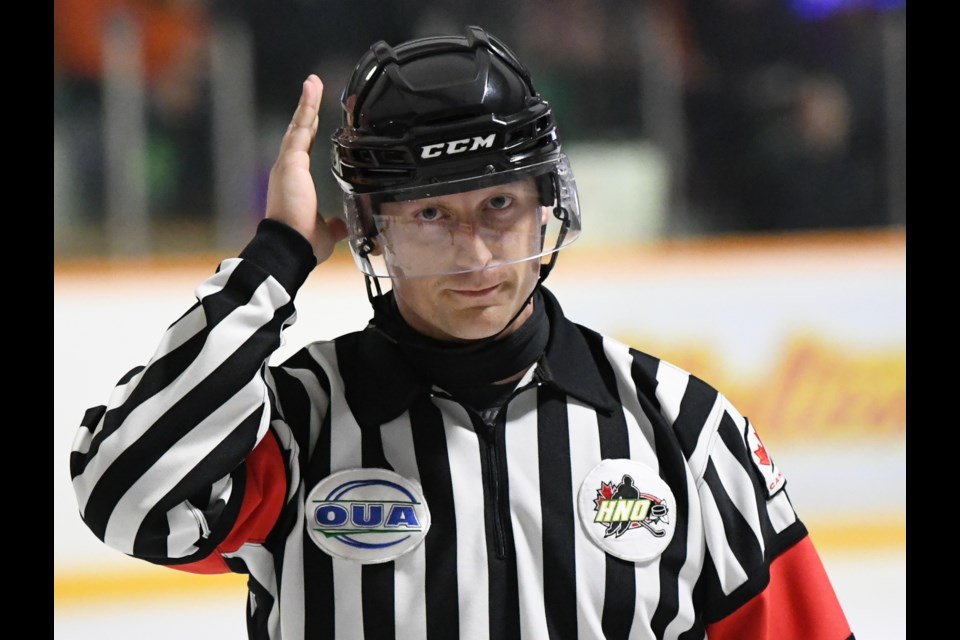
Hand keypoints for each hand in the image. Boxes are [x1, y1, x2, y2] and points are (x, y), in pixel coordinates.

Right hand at [266, 74, 347, 262]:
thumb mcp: (326, 232)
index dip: (312, 130)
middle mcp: (288, 170)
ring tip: (313, 82)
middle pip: (299, 132)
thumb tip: (341, 225)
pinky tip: (312, 90)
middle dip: (308, 110)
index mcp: (296, 183)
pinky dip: (306, 108)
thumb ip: (334, 224)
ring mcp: (287, 164)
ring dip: (307, 103)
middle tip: (313, 87)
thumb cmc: (303, 244)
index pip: (305, 149)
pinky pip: (300, 129)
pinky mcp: (290, 161)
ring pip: (299, 126)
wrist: (291, 248)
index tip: (318, 117)